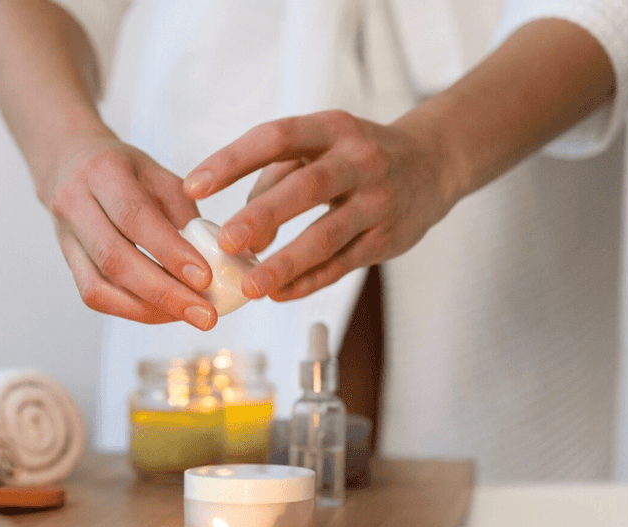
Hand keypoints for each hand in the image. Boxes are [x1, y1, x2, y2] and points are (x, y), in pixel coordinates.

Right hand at [39, 136, 217, 329]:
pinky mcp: (68, 262)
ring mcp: (66, 236)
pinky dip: (131, 310)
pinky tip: (162, 312)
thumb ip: (183, 214)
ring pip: (100, 286)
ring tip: (188, 316)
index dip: (170, 251)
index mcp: (103, 171)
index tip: (205, 278)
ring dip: (148, 309)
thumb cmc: (124, 170)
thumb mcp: (159, 175)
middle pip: (115, 258)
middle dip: (165, 293)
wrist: (68, 165)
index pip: (134, 216)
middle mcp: (75, 203)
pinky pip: (94, 296)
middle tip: (206, 315)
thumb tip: (212, 261)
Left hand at [183, 110, 457, 300]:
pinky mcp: (387, 238)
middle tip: (225, 242)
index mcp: (330, 129)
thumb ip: (273, 181)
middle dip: (262, 215)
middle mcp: (358, 160)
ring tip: (251, 286)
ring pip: (327, 235)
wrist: (435, 163)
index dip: (232, 161)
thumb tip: (241, 234)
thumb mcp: (318, 149)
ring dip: (286, 262)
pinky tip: (279, 295)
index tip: (192, 186)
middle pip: (306, 187)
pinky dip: (309, 281)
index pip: (275, 138)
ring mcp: (377, 201)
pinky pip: (342, 264)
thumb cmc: (355, 157)